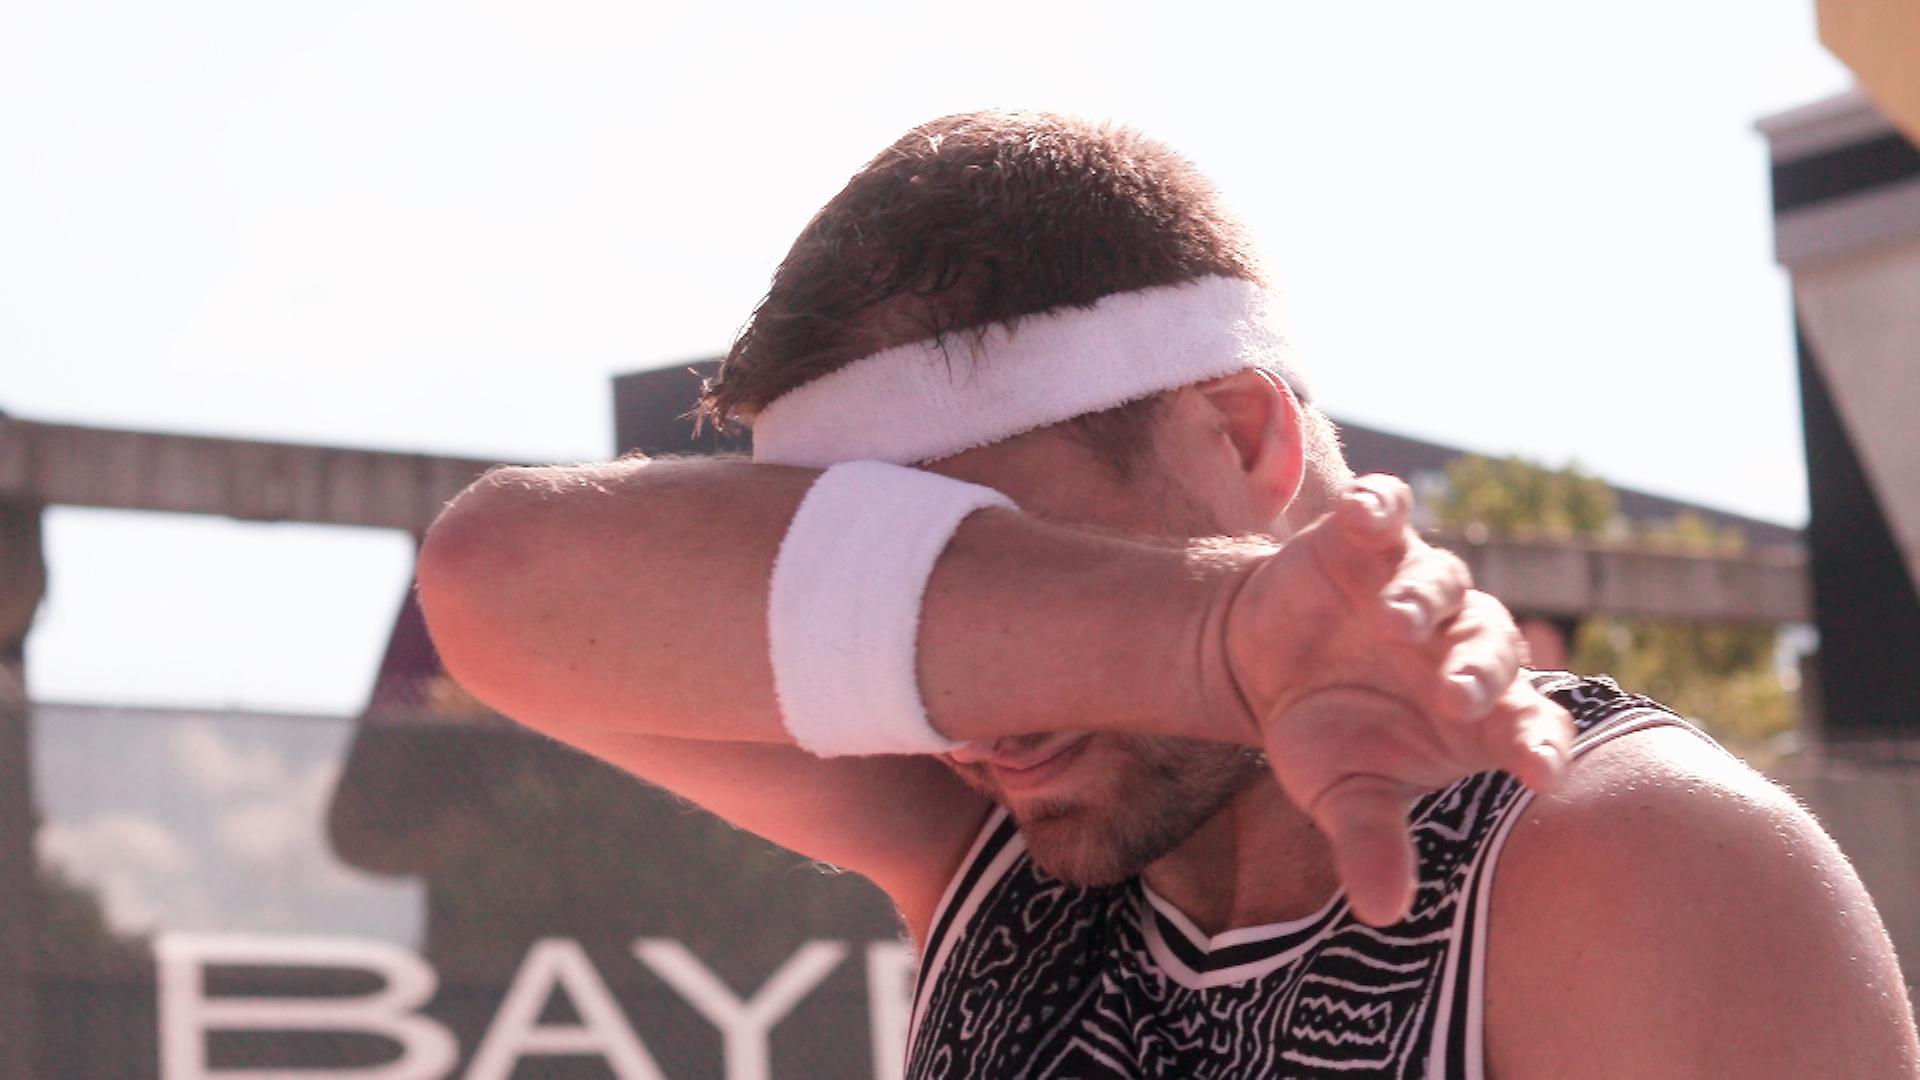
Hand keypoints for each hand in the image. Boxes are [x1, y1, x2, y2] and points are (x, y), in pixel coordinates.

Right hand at [1218, 475, 1574, 924]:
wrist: (1261, 663)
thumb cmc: (1326, 736)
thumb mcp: (1342, 795)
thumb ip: (1371, 843)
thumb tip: (1382, 913)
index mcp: (1476, 711)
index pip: (1529, 723)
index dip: (1538, 743)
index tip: (1541, 774)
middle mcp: (1458, 640)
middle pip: (1494, 645)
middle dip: (1479, 668)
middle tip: (1456, 695)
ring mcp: (1414, 584)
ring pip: (1446, 579)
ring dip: (1425, 597)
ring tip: (1396, 621)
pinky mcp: (1365, 539)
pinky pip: (1386, 510)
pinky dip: (1380, 506)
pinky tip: (1365, 515)